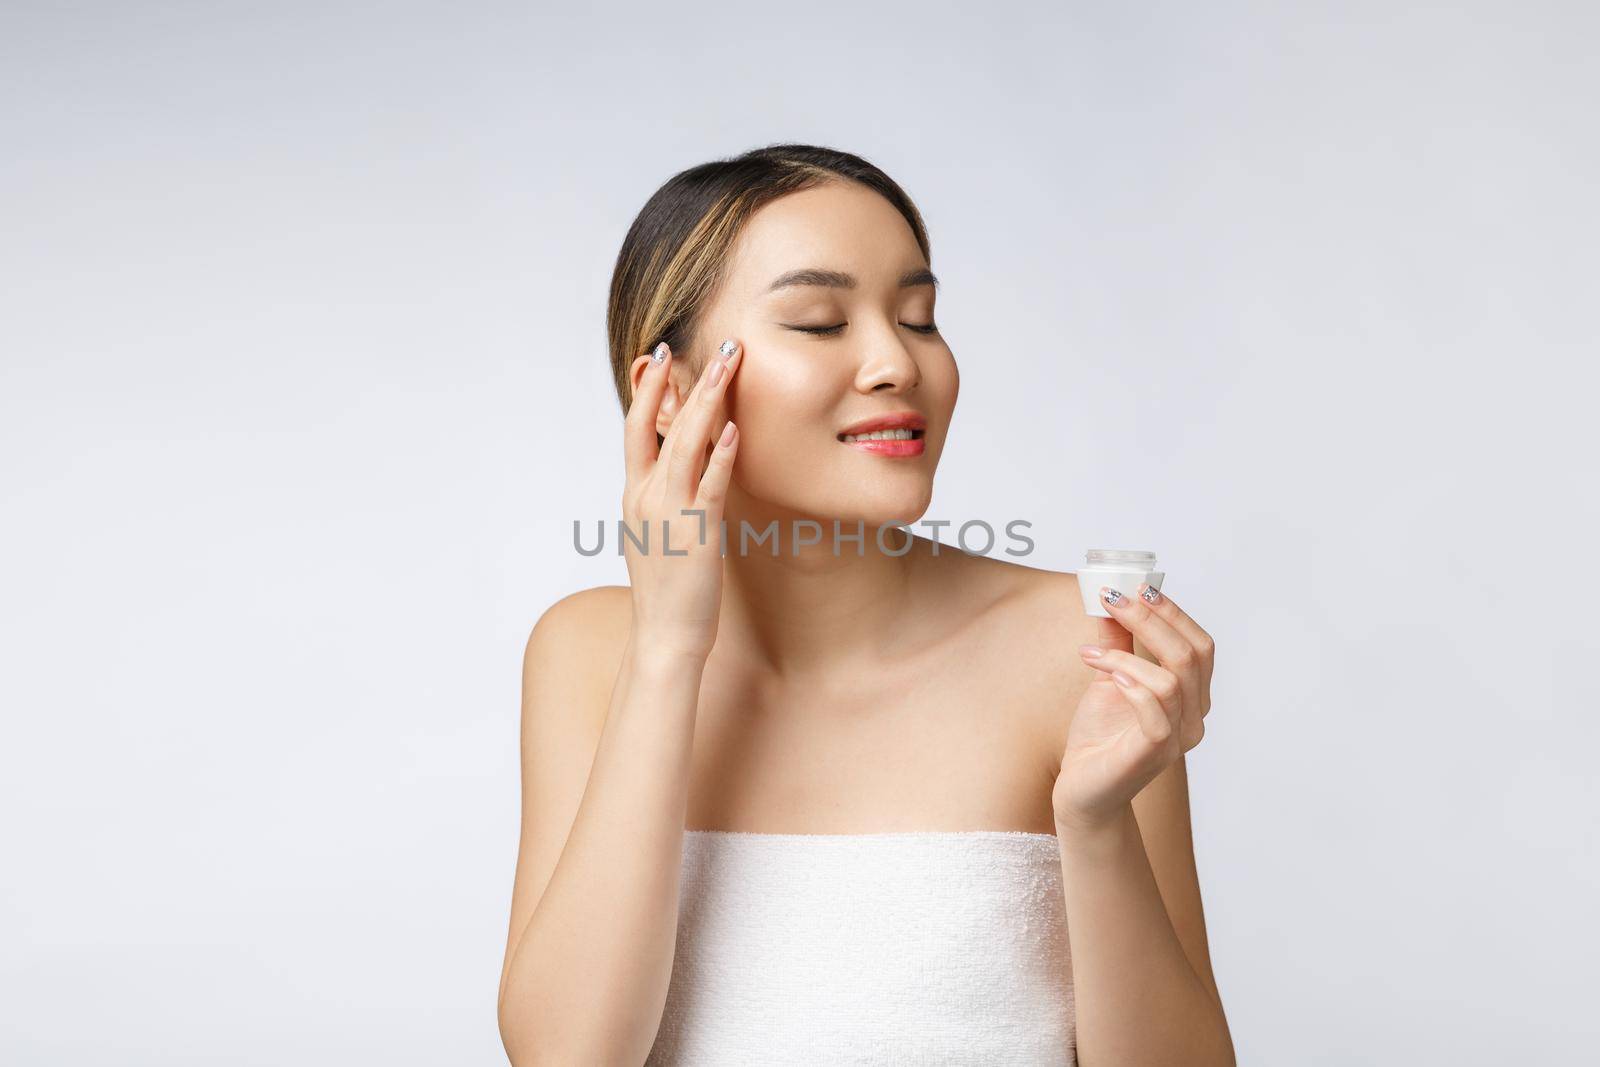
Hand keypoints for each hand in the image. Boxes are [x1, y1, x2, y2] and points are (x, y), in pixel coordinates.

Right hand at [620, 339, 743, 660]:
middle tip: (713, 343)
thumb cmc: (668, 589)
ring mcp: (670, 514)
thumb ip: (663, 497)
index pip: (635, 429)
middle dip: (685, 379)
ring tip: (728, 364)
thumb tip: (679, 469)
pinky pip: (710, 486)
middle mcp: (646, 497)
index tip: (659, 354)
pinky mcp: (698, 534)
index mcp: (635, 495)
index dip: (647, 390)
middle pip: (660, 425)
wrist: (664, 637)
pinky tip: (734, 429)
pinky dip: (720, 455)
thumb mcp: (657, 532)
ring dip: (708, 401)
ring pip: (685, 445)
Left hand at [1051, 582, 1214, 832]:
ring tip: (1092, 652)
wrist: (1082, 789)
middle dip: (1152, 620)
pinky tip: (1106, 675)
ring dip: (1128, 654)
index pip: (1200, 645)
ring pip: (1173, 679)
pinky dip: (1132, 683)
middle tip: (1113, 601)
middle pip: (1191, 655)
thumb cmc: (1100, 736)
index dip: (1172, 612)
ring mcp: (1179, 738)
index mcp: (1192, 696)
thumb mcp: (1110, 678)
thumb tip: (1111, 597)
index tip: (1135, 589)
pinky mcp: (1154, 754)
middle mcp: (1195, 717)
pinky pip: (1156, 711)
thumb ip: (1116, 642)